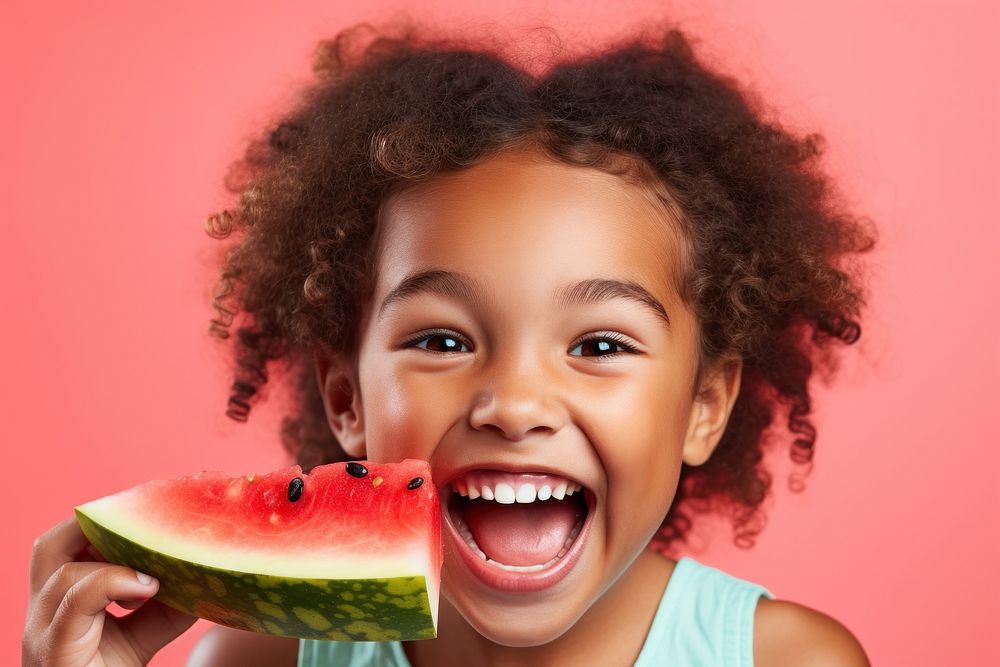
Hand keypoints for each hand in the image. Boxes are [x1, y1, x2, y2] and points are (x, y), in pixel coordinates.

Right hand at [23, 517, 197, 665]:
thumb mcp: (142, 636)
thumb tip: (204, 572)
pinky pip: (74, 600)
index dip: (104, 521)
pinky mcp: (54, 649)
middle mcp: (43, 611)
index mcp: (59, 600)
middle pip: (50, 546)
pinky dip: (111, 582)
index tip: (149, 509)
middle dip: (97, 527)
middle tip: (144, 528)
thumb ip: (166, 604)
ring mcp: (43, 630)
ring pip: (61, 569)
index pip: (68, 543)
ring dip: (114, 560)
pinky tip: (145, 588)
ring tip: (153, 576)